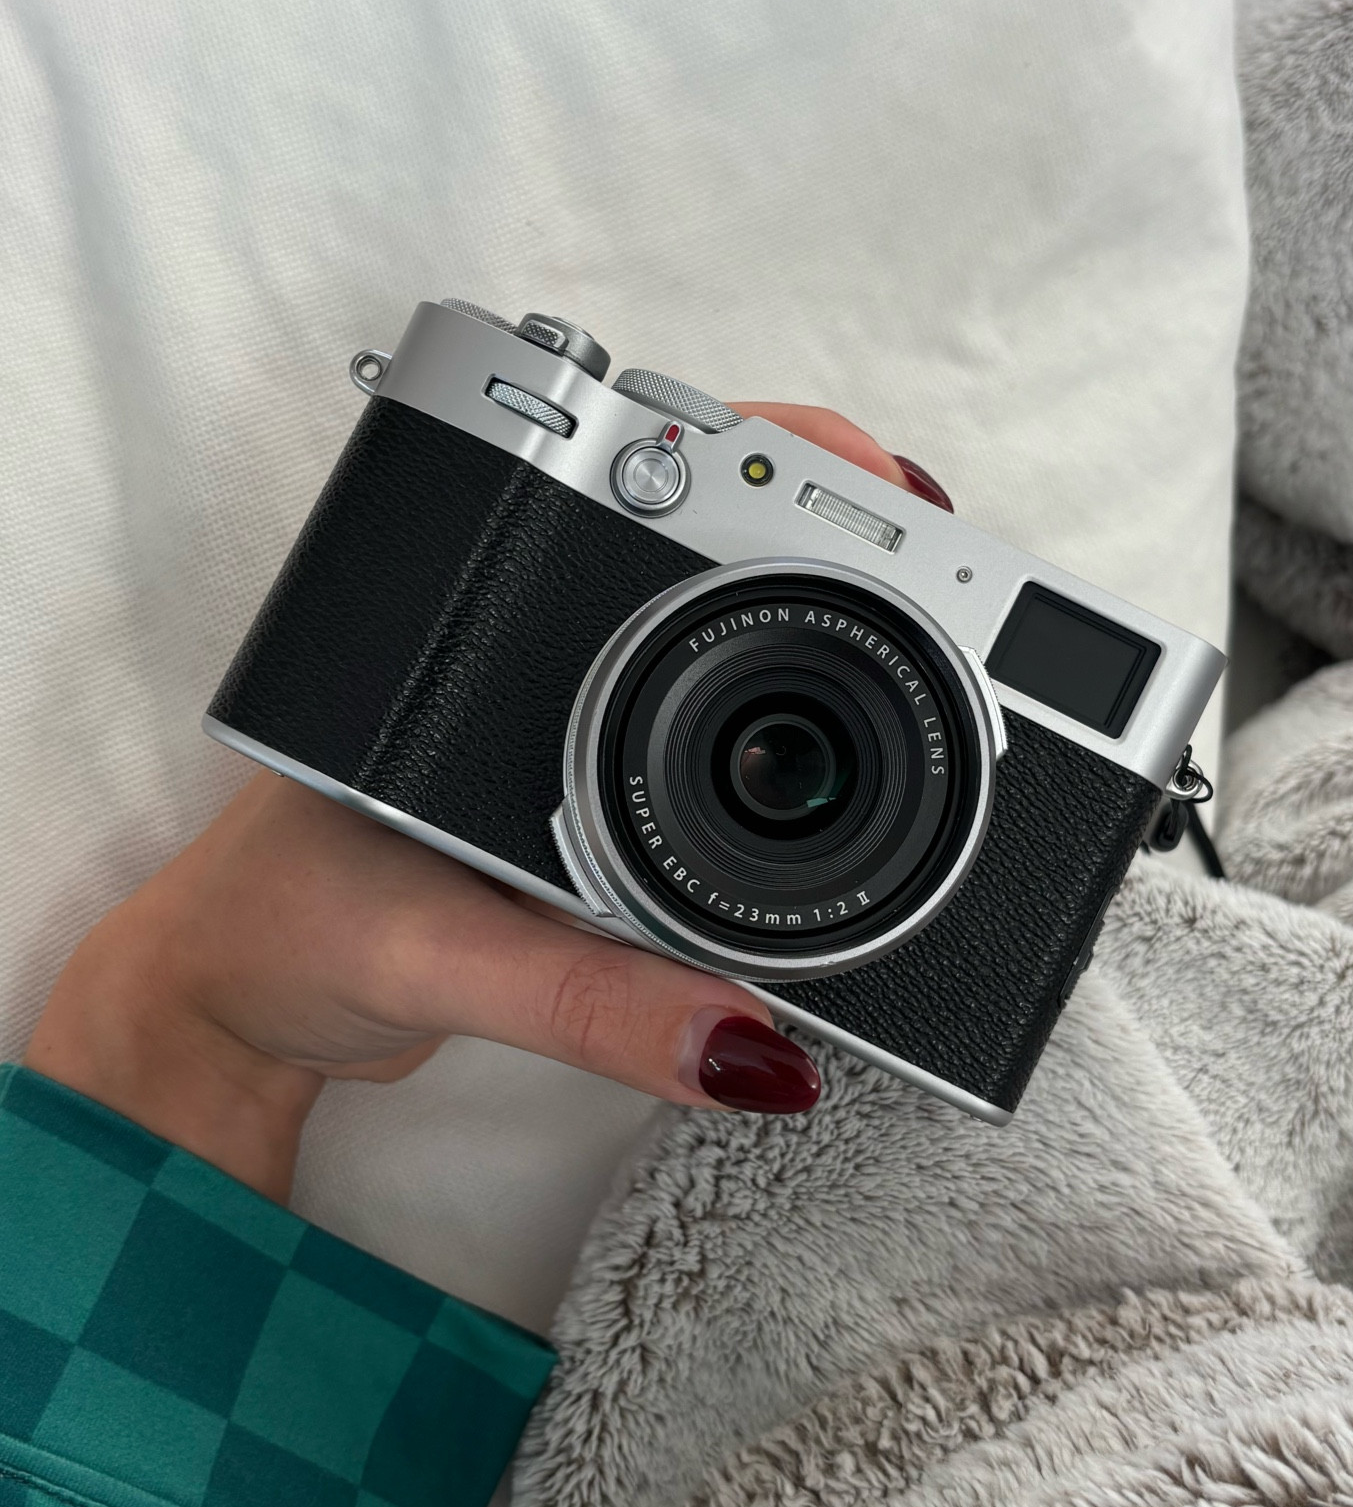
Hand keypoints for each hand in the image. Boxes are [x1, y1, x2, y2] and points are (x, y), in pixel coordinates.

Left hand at [27, 403, 951, 1201]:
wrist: (235, 994)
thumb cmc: (282, 927)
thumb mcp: (431, 956)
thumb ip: (585, 1004)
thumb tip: (746, 1040)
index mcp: (475, 625)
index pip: (649, 486)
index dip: (785, 466)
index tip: (895, 495)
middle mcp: (532, 643)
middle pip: (722, 545)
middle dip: (850, 544)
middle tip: (964, 587)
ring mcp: (569, 704)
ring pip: (727, 635)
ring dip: (832, 636)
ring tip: (947, 647)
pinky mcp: (592, 775)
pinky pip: (714, 741)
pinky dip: (790, 748)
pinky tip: (849, 765)